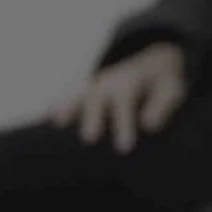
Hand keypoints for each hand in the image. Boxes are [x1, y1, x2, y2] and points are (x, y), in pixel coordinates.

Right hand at [49, 42, 185, 153]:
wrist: (150, 63)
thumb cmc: (162, 84)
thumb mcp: (171, 90)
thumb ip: (162, 106)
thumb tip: (149, 125)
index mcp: (129, 84)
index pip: (125, 104)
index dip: (124, 125)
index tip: (124, 148)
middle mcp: (106, 84)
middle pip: (96, 99)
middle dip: (92, 117)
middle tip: (89, 138)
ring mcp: (92, 88)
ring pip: (76, 97)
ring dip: (65, 108)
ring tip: (55, 123)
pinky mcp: (83, 95)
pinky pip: (66, 101)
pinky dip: (52, 109)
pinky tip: (40, 121)